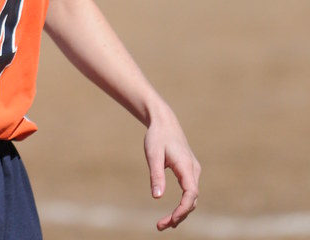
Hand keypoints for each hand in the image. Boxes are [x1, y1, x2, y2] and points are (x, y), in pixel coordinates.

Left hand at [144, 108, 200, 229]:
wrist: (164, 121)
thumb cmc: (157, 136)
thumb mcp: (153, 155)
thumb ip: (156, 175)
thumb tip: (157, 197)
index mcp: (186, 166)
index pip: (191, 194)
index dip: (183, 209)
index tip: (171, 220)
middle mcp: (193, 170)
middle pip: (192, 200)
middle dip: (179, 216)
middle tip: (161, 226)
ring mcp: (193, 171)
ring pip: (191, 198)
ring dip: (181, 212)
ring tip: (163, 224)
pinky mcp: (189, 171)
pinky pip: (189, 192)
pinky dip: (182, 205)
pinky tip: (172, 214)